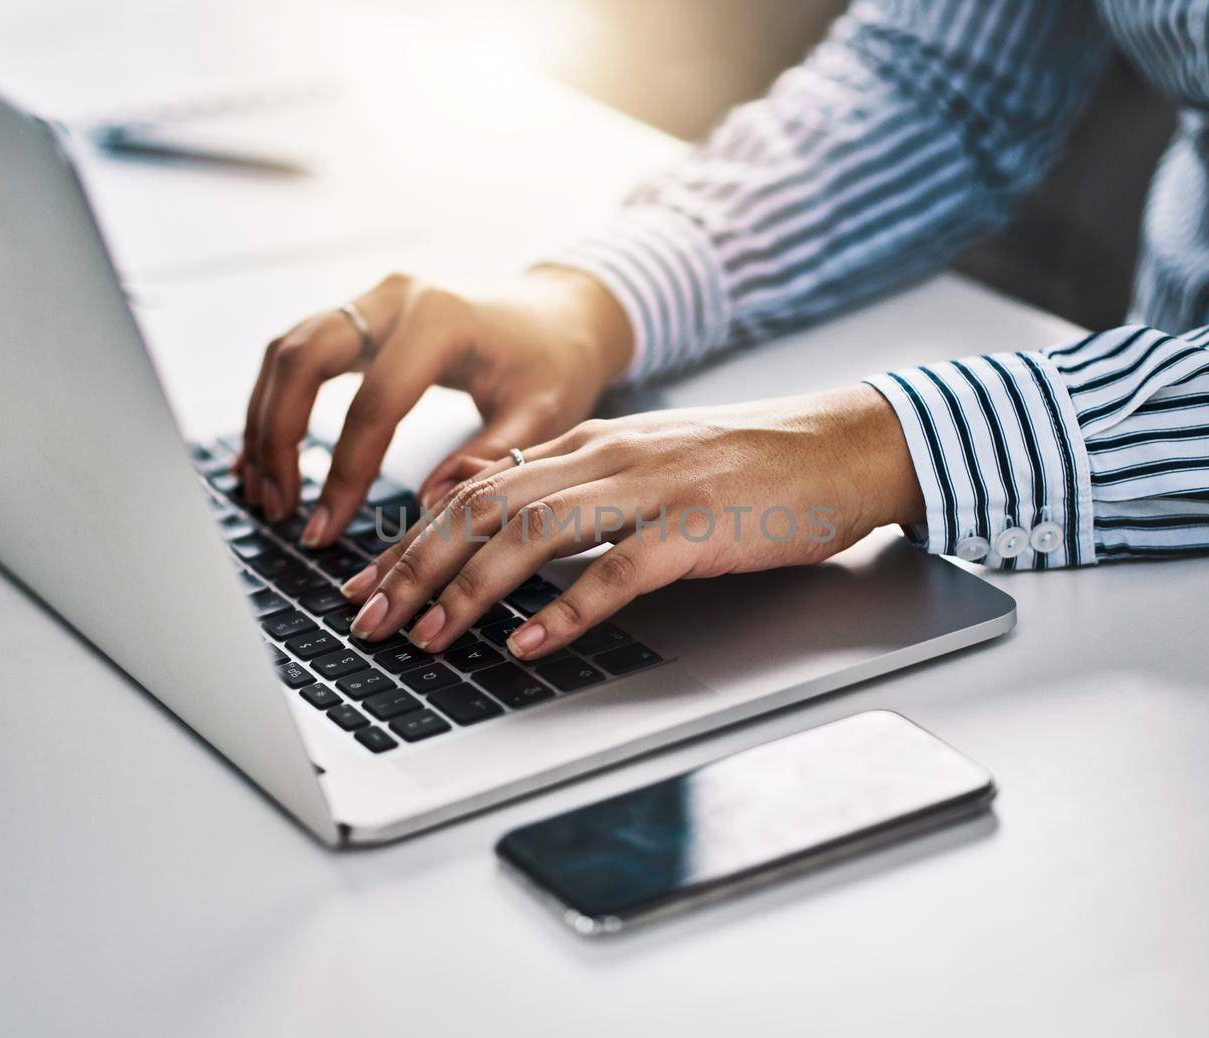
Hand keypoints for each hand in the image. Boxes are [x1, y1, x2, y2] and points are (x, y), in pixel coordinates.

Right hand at [234, 267, 633, 545]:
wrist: (559, 314)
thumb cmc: (555, 363)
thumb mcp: (543, 414)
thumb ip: (491, 459)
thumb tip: (429, 509)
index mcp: (442, 319)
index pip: (374, 404)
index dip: (344, 472)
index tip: (326, 529)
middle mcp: (396, 297)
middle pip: (303, 359)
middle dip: (277, 438)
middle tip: (277, 508)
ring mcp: (372, 299)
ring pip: (287, 352)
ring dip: (264, 422)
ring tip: (264, 493)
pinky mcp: (361, 314)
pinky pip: (298, 353)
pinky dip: (273, 401)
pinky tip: (263, 456)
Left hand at [340, 385, 923, 658]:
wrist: (844, 444)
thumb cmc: (746, 463)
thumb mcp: (642, 459)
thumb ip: (570, 481)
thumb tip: (490, 511)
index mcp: (587, 443)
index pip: (473, 489)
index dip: (409, 541)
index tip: (364, 584)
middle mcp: (606, 458)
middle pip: (484, 508)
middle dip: (414, 567)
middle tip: (369, 620)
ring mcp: (651, 489)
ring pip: (534, 532)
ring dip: (470, 588)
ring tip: (427, 637)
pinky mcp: (697, 527)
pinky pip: (619, 571)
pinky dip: (567, 610)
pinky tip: (529, 644)